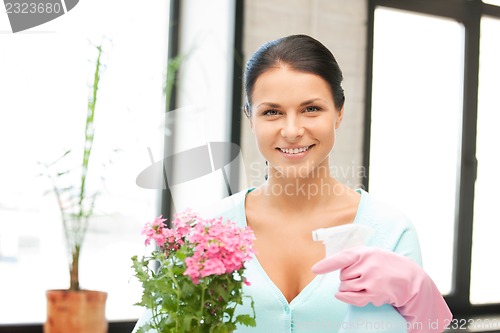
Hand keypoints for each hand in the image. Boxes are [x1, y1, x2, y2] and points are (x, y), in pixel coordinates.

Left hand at [312, 246, 451, 332]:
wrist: (410, 278)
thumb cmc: (386, 265)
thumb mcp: (372, 254)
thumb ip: (354, 259)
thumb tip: (337, 282)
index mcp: (364, 252)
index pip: (342, 258)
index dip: (327, 264)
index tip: (314, 270)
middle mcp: (367, 264)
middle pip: (342, 276)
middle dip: (347, 279)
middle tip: (361, 278)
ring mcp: (371, 278)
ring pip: (346, 288)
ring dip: (349, 289)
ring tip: (364, 286)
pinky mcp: (375, 292)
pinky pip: (353, 298)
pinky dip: (348, 298)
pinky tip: (349, 296)